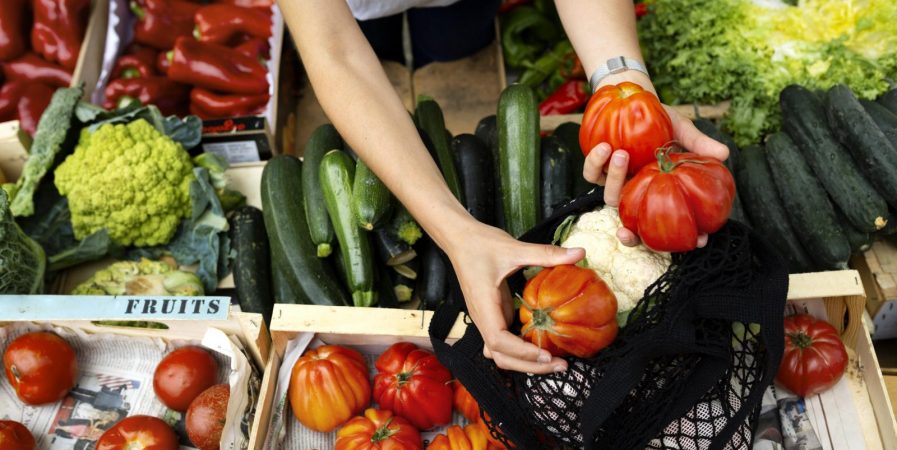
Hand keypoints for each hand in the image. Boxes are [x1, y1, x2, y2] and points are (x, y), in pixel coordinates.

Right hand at [443, 222, 584, 373]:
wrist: (460, 240)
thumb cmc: (481, 244)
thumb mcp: (514, 248)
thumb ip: (546, 253)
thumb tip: (579, 253)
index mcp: (484, 305)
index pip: (498, 341)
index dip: (521, 352)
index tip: (546, 354)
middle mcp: (483, 318)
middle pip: (501, 356)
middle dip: (529, 366)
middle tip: (561, 366)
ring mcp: (487, 319)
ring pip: (501, 354)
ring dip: (525, 363)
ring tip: (554, 362)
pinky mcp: (493, 316)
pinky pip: (504, 343)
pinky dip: (520, 352)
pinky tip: (541, 348)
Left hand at [582, 105, 728, 246]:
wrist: (634, 101)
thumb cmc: (661, 120)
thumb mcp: (682, 131)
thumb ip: (699, 144)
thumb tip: (725, 154)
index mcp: (659, 190)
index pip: (667, 224)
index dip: (679, 240)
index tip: (698, 241)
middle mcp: (638, 191)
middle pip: (633, 224)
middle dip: (631, 235)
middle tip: (628, 231)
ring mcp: (616, 183)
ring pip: (610, 198)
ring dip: (616, 179)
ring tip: (622, 153)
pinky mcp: (597, 169)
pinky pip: (591, 174)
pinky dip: (595, 163)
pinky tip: (604, 146)